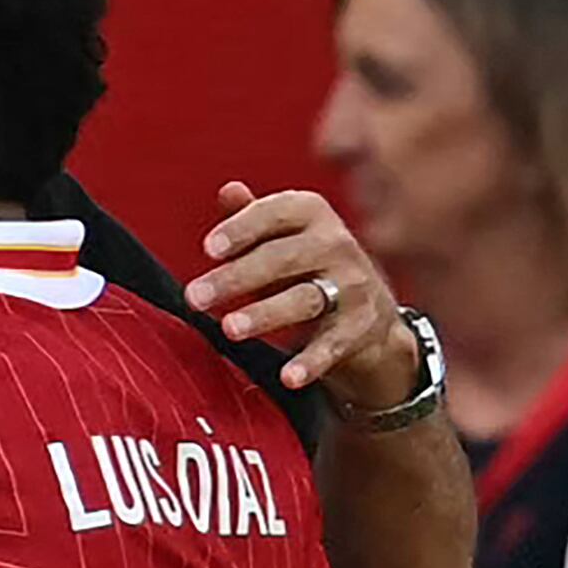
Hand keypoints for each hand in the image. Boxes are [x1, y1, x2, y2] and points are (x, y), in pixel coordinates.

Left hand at [180, 183, 423, 414]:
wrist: (372, 317)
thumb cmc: (310, 270)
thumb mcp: (284, 240)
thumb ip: (254, 219)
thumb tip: (228, 190)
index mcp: (313, 215)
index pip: (276, 213)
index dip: (243, 228)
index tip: (209, 249)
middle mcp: (337, 245)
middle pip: (283, 258)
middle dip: (236, 278)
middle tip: (195, 298)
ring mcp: (354, 286)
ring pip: (305, 299)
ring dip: (265, 314)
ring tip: (229, 329)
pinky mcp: (362, 327)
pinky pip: (333, 344)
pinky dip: (311, 361)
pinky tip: (288, 376)